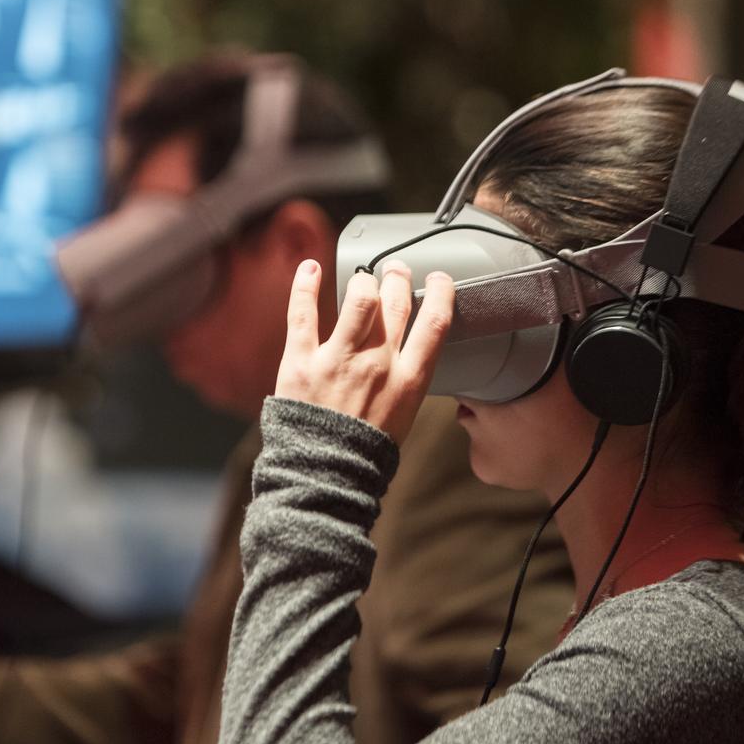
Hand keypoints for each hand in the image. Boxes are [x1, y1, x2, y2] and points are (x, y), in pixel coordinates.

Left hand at [275, 259, 453, 443]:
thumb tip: (412, 348)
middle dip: (398, 278)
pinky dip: (305, 285)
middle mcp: (376, 363)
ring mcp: (338, 359)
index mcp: (407, 380)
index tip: (439, 279)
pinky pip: (303, 313)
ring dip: (364, 281)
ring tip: (362, 279)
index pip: (434, 322)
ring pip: (359, 299)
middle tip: (395, 272)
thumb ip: (408, 378)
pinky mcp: (301, 361)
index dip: (441, 292)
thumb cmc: (366, 451)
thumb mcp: (405, 415)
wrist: (326, 475)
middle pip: (396, 302)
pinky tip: (310, 267)